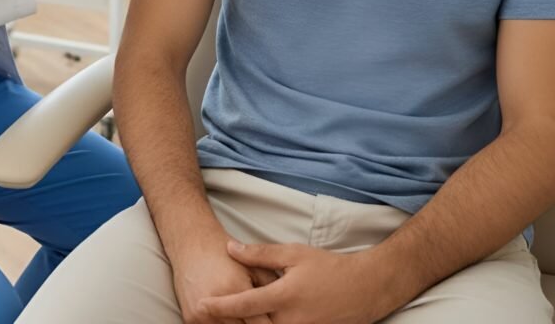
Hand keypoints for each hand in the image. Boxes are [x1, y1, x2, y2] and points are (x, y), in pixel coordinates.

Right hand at [172, 242, 275, 323]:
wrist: (191, 242)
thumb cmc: (224, 253)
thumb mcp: (253, 266)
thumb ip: (272, 288)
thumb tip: (292, 310)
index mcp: (235, 289)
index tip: (283, 323)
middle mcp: (216, 304)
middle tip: (264, 320)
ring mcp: (200, 314)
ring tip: (247, 319)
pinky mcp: (190, 319)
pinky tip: (232, 320)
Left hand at [197, 241, 393, 323]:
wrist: (365, 289)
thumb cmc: (327, 267)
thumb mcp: (293, 253)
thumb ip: (259, 253)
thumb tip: (230, 248)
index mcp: (284, 297)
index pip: (244, 305)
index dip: (220, 306)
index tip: (201, 305)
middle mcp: (291, 321)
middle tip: (206, 315)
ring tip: (228, 319)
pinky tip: (255, 321)